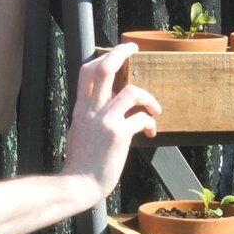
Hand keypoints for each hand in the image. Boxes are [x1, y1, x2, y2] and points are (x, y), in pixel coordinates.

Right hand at [60, 43, 158, 203]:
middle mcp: (91, 110)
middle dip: (121, 51)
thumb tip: (106, 106)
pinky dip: (150, 123)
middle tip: (134, 48)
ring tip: (154, 110)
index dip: (103, 56)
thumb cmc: (81, 163)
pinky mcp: (119, 135)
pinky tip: (151, 132)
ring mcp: (105, 121)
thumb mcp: (79, 131)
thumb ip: (91, 115)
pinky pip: (141, 119)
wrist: (78, 184)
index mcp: (81, 108)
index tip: (116, 54)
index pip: (87, 70)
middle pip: (105, 67)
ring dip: (149, 98)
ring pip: (132, 91)